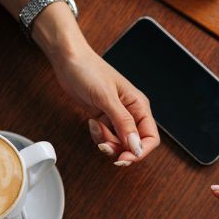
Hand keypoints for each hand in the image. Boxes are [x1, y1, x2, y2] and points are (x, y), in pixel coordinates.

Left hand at [50, 42, 158, 166]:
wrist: (68, 60)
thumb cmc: (89, 70)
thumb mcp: (107, 98)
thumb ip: (123, 123)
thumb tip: (136, 146)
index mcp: (139, 106)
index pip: (150, 137)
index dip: (140, 151)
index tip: (125, 158)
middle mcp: (131, 113)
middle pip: (134, 144)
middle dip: (119, 149)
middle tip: (105, 147)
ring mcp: (117, 117)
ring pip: (119, 144)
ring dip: (106, 142)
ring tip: (96, 128)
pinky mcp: (104, 119)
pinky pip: (106, 138)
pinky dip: (98, 136)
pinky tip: (92, 123)